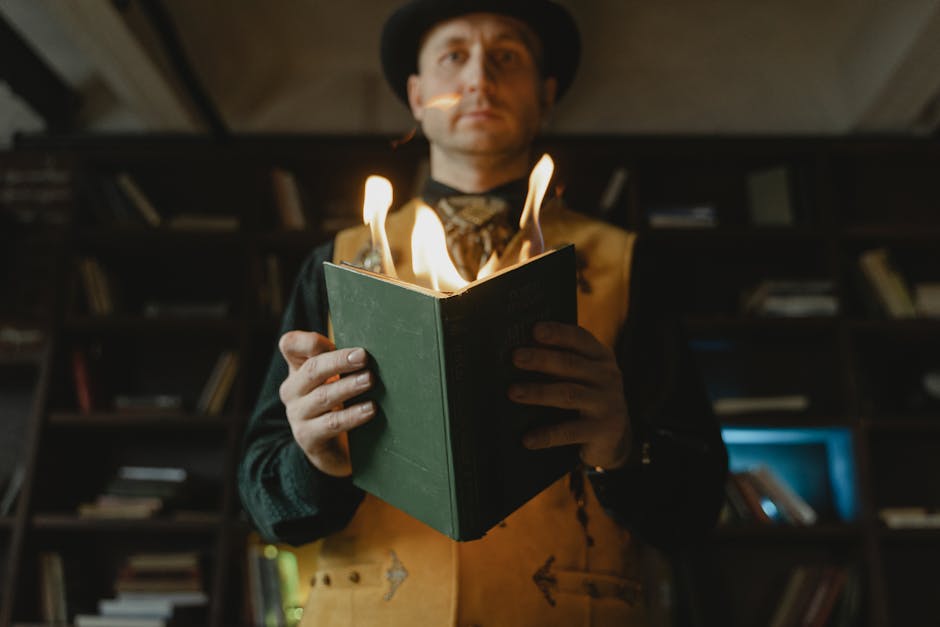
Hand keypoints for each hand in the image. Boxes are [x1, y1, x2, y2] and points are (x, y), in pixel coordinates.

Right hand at [278, 331, 374, 476]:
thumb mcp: (337, 377)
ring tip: (369, 380)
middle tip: (364, 357)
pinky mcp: (307, 437)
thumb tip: (369, 350)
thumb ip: (344, 360)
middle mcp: (292, 389)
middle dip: (339, 362)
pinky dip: (353, 415)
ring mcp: (297, 414)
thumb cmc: (339, 402)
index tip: (332, 341)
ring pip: (323, 396)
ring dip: (348, 387)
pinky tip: (371, 409)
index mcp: (298, 367)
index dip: (307, 340)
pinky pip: (332, 424)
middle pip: (312, 369)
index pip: (290, 345)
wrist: (332, 448)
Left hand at [509, 321, 629, 468]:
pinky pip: (570, 431)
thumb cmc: (586, 398)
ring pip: (568, 394)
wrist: (614, 437)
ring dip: (538, 392)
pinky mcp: (604, 430)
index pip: (580, 338)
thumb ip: (559, 362)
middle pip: (571, 364)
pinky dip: (547, 435)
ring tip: (513, 392)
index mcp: (600, 357)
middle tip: (516, 357)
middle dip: (541, 359)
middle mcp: (607, 377)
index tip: (535, 329)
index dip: (558, 333)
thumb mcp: (580, 376)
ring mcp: (607, 403)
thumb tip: (517, 354)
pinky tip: (527, 439)